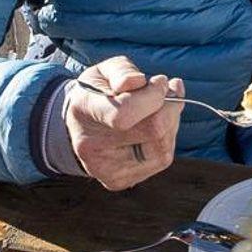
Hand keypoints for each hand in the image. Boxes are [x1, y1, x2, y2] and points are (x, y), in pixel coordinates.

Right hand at [63, 56, 184, 191]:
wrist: (79, 125)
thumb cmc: (97, 93)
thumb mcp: (104, 71)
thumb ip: (122, 71)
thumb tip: (140, 82)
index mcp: (85, 111)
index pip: (124, 113)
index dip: (153, 96)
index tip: (160, 81)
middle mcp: (92, 147)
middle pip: (152, 132)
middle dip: (170, 107)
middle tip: (169, 90)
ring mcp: (106, 169)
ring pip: (162, 148)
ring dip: (172, 122)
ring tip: (163, 106)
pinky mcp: (119, 180)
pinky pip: (161, 159)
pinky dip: (167, 138)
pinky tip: (158, 125)